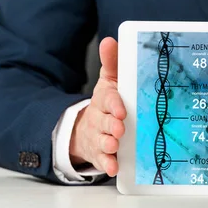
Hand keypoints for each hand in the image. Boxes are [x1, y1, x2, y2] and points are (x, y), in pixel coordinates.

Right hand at [69, 37, 126, 176]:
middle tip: (120, 128)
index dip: (114, 104)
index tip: (121, 109)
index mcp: (104, 99)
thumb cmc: (106, 103)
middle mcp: (99, 118)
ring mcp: (98, 136)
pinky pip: (102, 160)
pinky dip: (107, 163)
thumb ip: (112, 62)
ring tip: (115, 144)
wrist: (85, 128)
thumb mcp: (109, 81)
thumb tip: (110, 40)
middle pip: (104, 121)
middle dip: (111, 125)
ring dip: (109, 144)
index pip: (108, 100)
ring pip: (103, 140)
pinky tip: (114, 167)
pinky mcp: (99, 153)